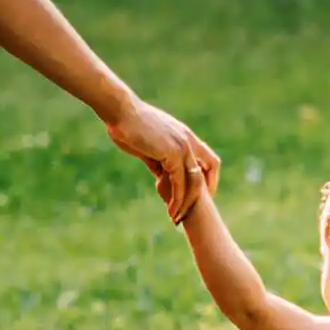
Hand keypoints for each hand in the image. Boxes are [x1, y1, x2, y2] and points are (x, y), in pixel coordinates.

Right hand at [104, 95, 218, 220]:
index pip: (209, 160)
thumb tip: (161, 176)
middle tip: (190, 212)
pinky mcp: (172, 153)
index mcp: (185, 136)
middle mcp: (189, 141)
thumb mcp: (150, 146)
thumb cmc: (129, 125)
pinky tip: (170, 209)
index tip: (200, 196)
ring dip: (187, 202)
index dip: (209, 179)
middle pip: (208, 171)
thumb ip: (159, 161)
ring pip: (194, 182)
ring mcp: (183, 146)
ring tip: (176, 218)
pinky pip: (180, 182)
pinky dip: (176, 198)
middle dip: (202, 195)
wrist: (120, 111)